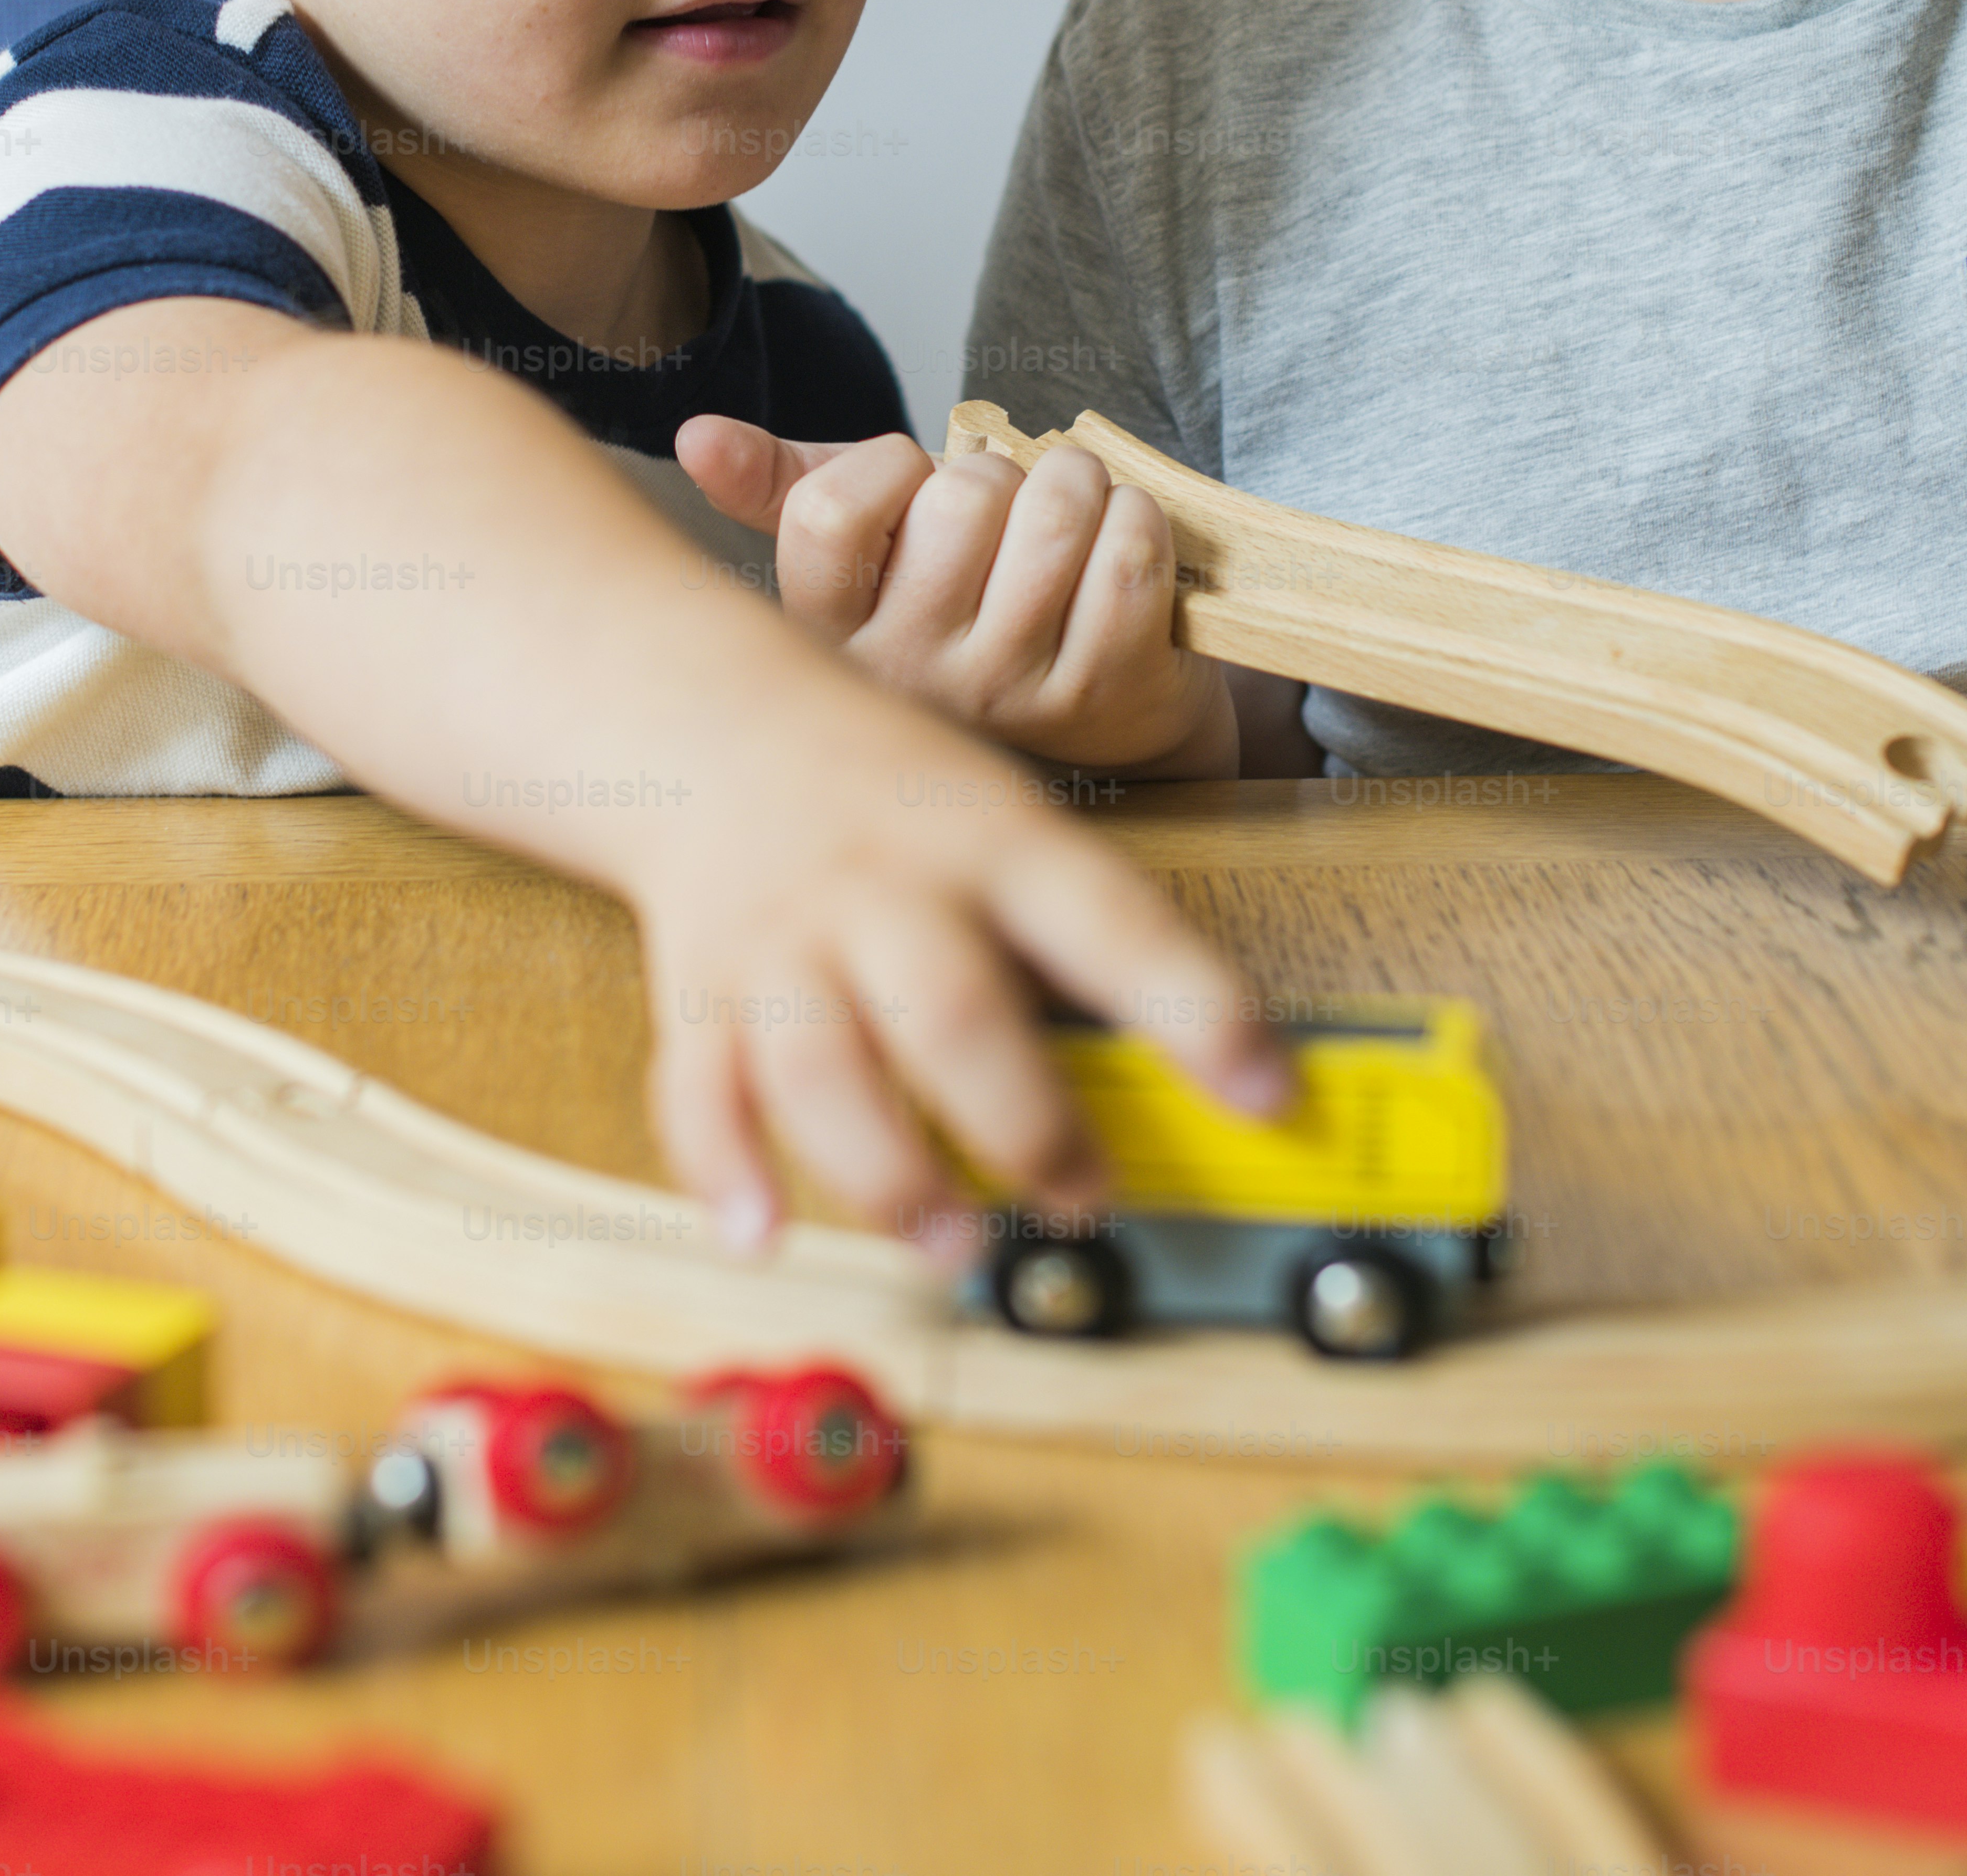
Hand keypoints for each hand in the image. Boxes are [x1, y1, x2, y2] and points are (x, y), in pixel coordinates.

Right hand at [626, 684, 1292, 1263]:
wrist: (711, 723)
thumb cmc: (893, 798)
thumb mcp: (1006, 821)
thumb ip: (1078, 939)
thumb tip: (1198, 1073)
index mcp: (988, 839)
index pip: (1111, 923)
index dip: (1197, 1010)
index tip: (1269, 1094)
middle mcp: (883, 889)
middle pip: (950, 1009)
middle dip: (1025, 1123)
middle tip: (1086, 1197)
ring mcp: (781, 942)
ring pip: (819, 1066)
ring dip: (888, 1171)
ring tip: (951, 1243)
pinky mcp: (699, 990)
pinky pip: (697, 1087)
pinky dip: (725, 1167)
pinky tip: (758, 1233)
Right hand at [675, 417, 1237, 778]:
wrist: (1097, 712)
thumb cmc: (968, 602)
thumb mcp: (865, 546)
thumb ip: (781, 485)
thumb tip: (694, 435)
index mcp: (828, 634)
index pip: (830, 514)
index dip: (889, 466)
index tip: (913, 486)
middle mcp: (906, 678)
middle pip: (963, 499)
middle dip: (1005, 470)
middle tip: (1010, 509)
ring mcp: (1005, 694)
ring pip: (1056, 515)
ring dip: (1081, 483)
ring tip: (1072, 510)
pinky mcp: (1101, 694)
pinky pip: (1126, 557)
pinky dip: (1137, 519)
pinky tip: (1120, 541)